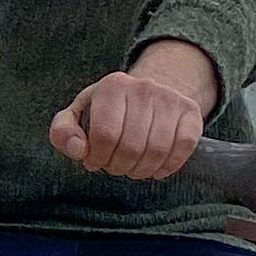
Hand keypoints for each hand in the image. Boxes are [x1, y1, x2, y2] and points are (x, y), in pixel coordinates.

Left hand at [48, 40, 217, 178]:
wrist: (150, 93)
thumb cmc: (109, 110)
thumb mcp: (80, 114)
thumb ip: (64, 132)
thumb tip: (77, 150)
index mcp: (113, 86)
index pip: (104, 135)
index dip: (97, 157)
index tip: (95, 160)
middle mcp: (144, 87)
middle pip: (131, 147)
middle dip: (119, 166)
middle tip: (115, 166)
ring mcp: (170, 99)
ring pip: (157, 151)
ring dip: (142, 170)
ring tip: (132, 168)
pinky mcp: (191, 112)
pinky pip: (183, 148)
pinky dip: (168, 166)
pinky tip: (155, 168)